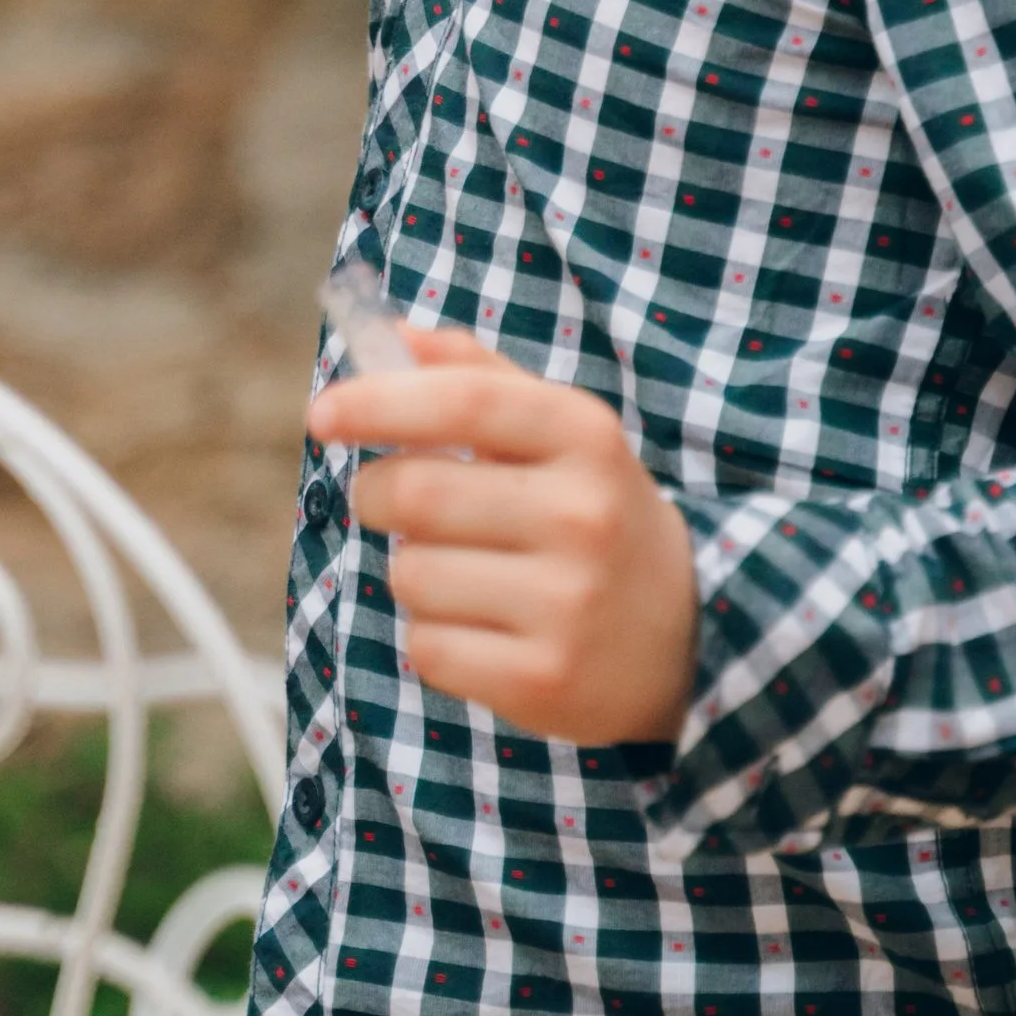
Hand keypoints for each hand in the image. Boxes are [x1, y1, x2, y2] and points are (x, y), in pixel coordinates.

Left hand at [307, 329, 699, 743]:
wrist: (691, 636)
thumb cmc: (595, 515)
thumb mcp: (563, 434)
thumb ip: (478, 375)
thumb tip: (388, 334)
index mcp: (587, 436)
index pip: (465, 401)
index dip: (381, 401)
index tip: (324, 412)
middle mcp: (583, 515)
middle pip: (415, 492)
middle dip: (378, 493)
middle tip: (394, 500)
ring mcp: (568, 603)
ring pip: (412, 575)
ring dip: (413, 571)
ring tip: (466, 575)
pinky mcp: (544, 681)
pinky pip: (428, 648)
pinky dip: (434, 637)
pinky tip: (485, 630)